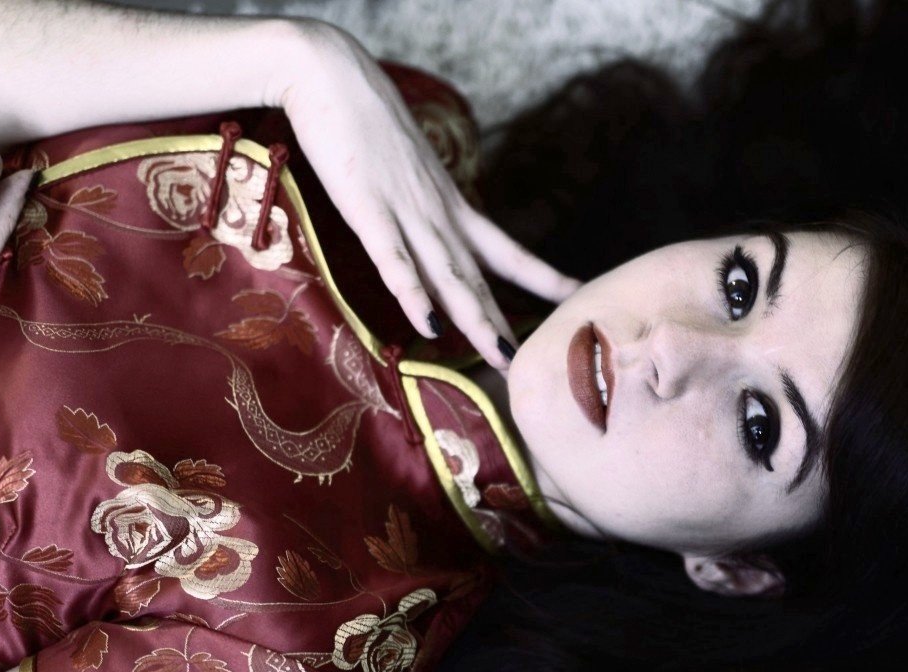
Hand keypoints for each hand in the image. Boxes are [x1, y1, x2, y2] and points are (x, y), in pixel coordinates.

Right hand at [277, 22, 581, 369]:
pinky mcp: (367, 209)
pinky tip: (428, 325)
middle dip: (502, 322)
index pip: (505, 250)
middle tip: (528, 362)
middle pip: (478, 278)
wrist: (331, 73)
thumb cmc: (362, 119)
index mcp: (449, 204)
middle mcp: (438, 213)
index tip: (575, 295)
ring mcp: (405, 211)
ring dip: (473, 319)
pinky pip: (394, 260)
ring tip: (498, 357)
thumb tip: (428, 225)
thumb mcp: (406, 167)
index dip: (541, 276)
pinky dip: (413, 294)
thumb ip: (419, 201)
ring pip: (447, 275)